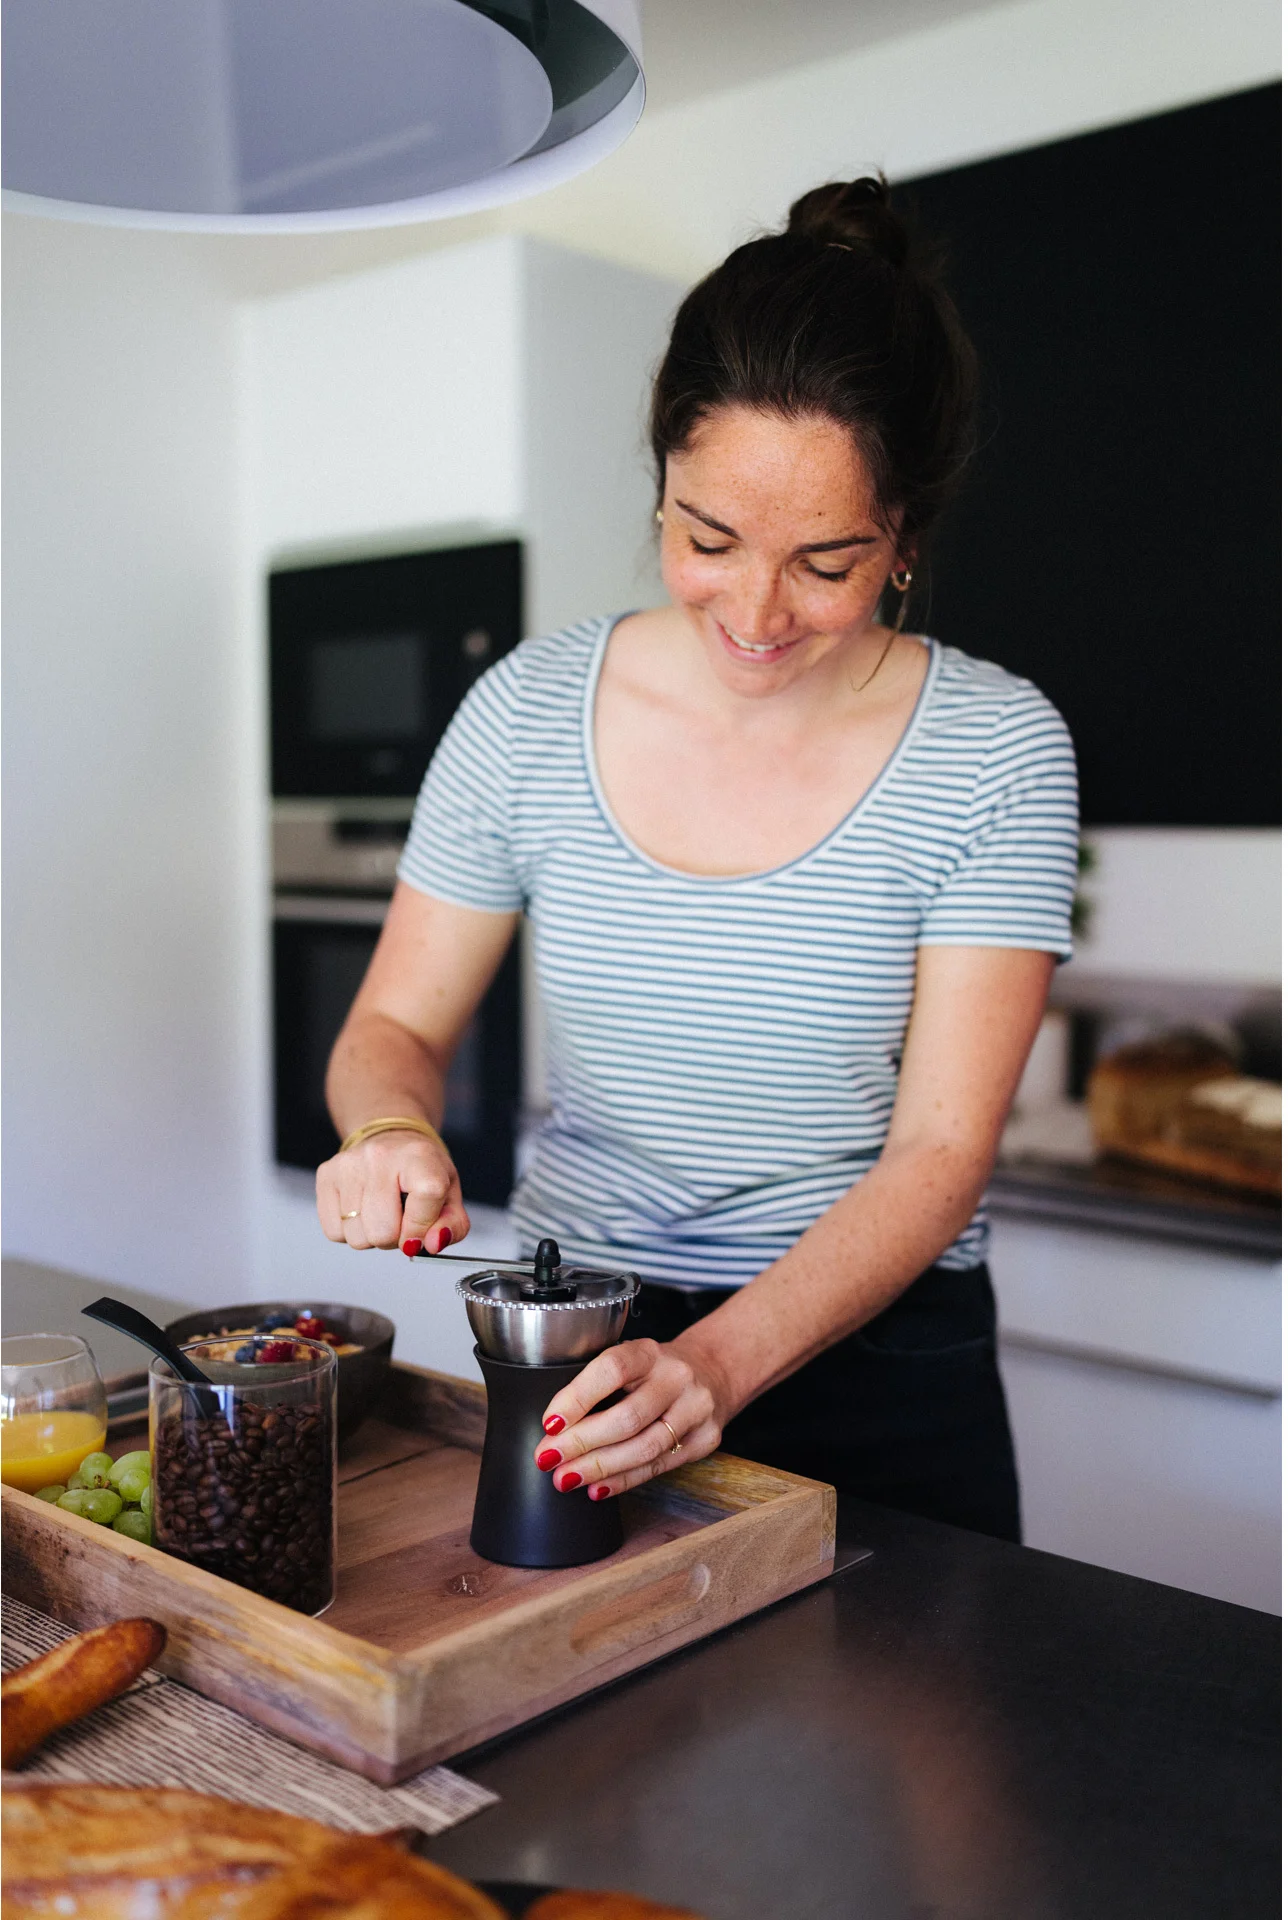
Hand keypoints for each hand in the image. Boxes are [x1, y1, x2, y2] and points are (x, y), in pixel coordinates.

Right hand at [315, 1129, 469, 1256]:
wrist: (390, 1140)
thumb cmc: (420, 1170)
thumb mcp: (449, 1193)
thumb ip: (452, 1225)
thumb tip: (430, 1245)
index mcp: (419, 1156)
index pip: (426, 1196)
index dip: (423, 1228)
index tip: (421, 1234)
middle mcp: (380, 1156)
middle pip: (383, 1231)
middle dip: (395, 1238)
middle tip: (400, 1219)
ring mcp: (348, 1165)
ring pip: (357, 1237)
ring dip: (371, 1236)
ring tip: (381, 1213)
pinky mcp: (326, 1175)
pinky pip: (334, 1232)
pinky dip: (350, 1231)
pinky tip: (361, 1211)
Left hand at [532, 1339, 723, 1500]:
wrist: (713, 1371)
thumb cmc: (655, 1371)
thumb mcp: (629, 1361)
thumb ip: (597, 1387)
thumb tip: (553, 1431)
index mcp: (649, 1351)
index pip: (611, 1370)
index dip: (577, 1398)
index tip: (550, 1423)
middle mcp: (676, 1377)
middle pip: (627, 1417)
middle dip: (582, 1443)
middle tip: (549, 1458)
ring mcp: (695, 1408)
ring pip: (644, 1448)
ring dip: (600, 1467)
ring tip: (567, 1477)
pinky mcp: (706, 1439)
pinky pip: (658, 1467)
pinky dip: (624, 1480)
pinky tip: (598, 1486)